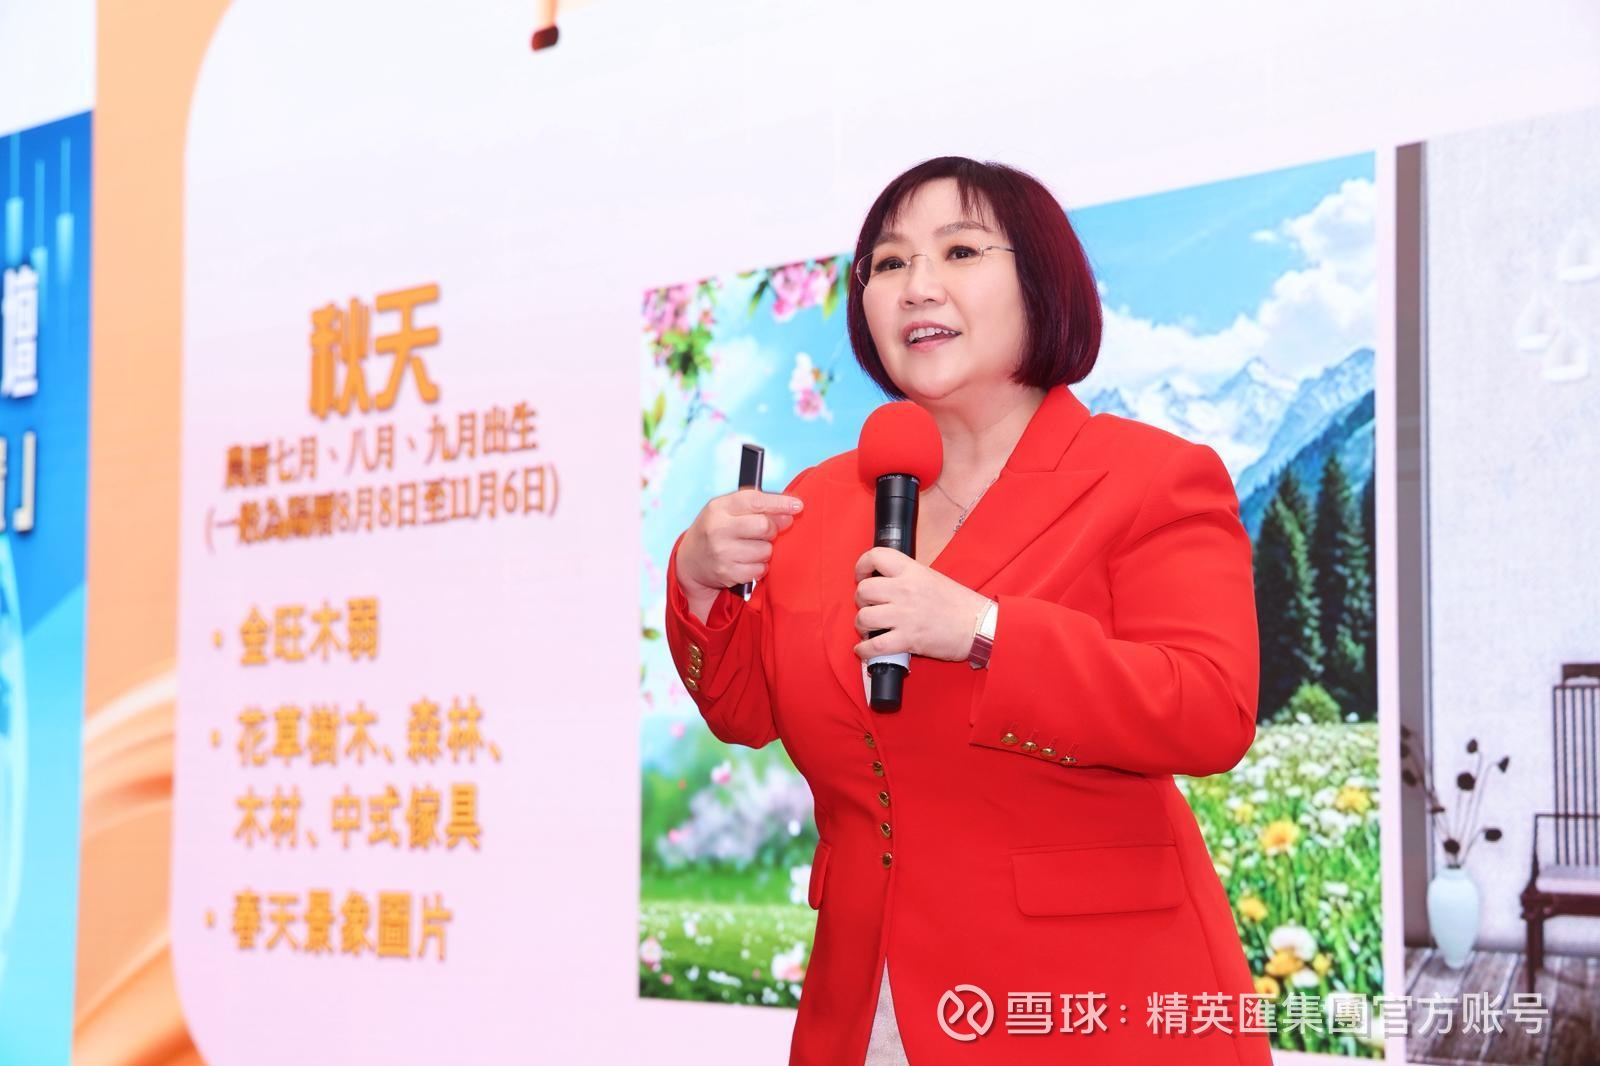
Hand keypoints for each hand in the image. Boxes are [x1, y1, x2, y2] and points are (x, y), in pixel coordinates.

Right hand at [676, 490, 803, 621]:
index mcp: (719, 507)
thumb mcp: (727, 510)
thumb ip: (756, 506)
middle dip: (773, 529)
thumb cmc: (717, 529)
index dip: (780, 503)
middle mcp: (718, 529)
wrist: (691, 561)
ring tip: (751, 548)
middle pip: (764, 526)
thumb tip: (790, 513)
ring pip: (765, 550)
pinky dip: (760, 566)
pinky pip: (760, 569)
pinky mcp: (727, 573)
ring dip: (765, 550)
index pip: (755, 501)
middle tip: (767, 531)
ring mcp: (721, 553)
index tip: (798, 505)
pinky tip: (747, 561)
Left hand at [851, 547, 989, 662]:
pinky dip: (864, 650)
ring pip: (863, 618)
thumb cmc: (960, 604)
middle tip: (869, 606)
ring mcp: (904, 615)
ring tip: (870, 628)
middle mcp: (904, 590)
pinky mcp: (907, 639)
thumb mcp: (932, 578)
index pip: (876, 556)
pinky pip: (873, 646)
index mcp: (912, 571)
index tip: (862, 576)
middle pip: (863, 590)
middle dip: (861, 601)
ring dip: (862, 625)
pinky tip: (864, 649)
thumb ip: (907, 577)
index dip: (862, 566)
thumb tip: (885, 582)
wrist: (979, 626)